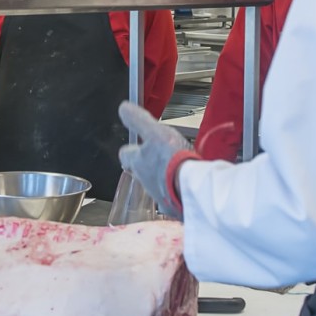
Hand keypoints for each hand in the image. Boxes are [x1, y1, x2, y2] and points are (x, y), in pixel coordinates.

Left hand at [118, 101, 191, 218]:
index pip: (125, 154)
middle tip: (152, 159)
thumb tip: (123, 109)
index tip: (135, 145)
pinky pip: (170, 198)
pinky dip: (173, 192)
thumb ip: (138, 120)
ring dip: (159, 178)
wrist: (192, 189)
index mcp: (138, 162)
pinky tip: (182, 187)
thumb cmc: (174, 160)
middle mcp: (144, 180)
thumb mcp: (155, 132)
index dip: (130, 149)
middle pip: (138, 172)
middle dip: (143, 165)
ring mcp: (158, 194)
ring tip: (171, 171)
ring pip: (153, 184)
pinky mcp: (173, 206)